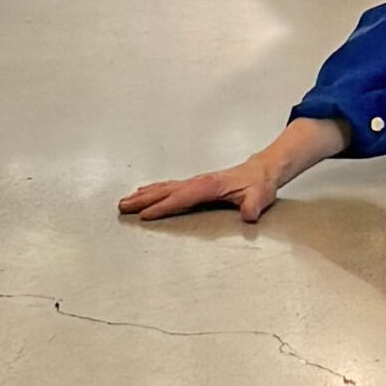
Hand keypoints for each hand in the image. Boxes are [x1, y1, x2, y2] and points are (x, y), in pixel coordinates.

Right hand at [120, 158, 284, 224]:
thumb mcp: (260, 196)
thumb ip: (253, 205)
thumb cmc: (259, 184)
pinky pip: (169, 187)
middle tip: (123, 207)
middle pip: (165, 191)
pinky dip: (154, 190)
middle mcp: (198, 182)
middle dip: (143, 200)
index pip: (181, 198)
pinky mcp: (195, 184)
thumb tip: (248, 214)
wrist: (262, 171)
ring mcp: (195, 182)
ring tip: (125, 201)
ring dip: (144, 195)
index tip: (145, 215)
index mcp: (209, 186)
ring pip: (164, 188)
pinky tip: (144, 193)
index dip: (163, 206)